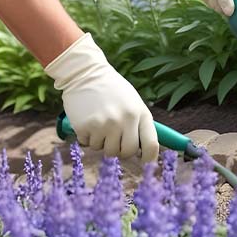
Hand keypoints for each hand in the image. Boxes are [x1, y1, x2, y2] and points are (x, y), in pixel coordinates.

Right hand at [45, 33, 158, 161]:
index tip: (147, 164)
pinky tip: (88, 120)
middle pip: (127, 153)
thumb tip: (143, 152)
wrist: (85, 73)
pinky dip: (88, 137)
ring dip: (103, 143)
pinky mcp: (87, 127)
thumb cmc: (112, 90)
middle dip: (121, 150)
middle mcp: (125, 120)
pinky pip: (89, 145)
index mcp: (140, 113)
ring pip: (107, 151)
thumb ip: (139, 124)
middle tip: (115, 139)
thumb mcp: (133, 102)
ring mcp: (105, 124)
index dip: (150, 159)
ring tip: (100, 124)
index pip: (151, 144)